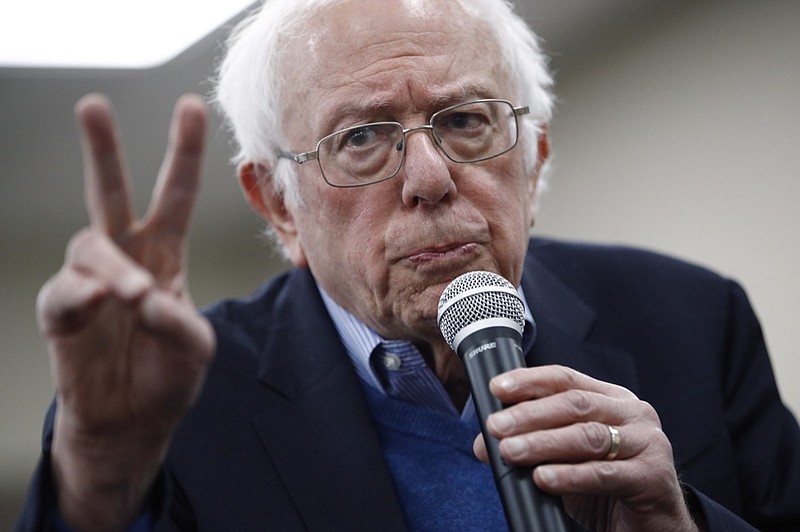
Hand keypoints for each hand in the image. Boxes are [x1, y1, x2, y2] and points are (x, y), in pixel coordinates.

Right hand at [36, 93, 214, 530]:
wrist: (134, 422)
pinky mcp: (63, 314)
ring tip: (133, 292)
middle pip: (109, 193)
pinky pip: (64, 292)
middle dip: (103, 150)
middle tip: (92, 104)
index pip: (174, 194)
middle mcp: (126, 257)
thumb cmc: (168, 375)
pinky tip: (100, 304)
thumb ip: (177, 320)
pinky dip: (83, 296)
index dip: (183, 151)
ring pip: (88, 245)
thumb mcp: (195, 347)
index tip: (191, 105)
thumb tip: (141, 295)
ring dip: (111, 266)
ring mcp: (92, 282)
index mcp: (165, 254)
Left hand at [473, 365, 699, 531]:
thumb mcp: (565, 460)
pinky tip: (543, 479)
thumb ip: (531, 443)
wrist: (652, 526)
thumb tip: (484, 441)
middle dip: (529, 414)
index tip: (498, 388)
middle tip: (496, 426)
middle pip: (574, 404)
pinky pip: (604, 473)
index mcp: (611, 399)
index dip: (530, 380)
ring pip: (587, 436)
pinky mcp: (652, 476)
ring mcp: (647, 442)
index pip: (566, 378)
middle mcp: (633, 413)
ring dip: (543, 443)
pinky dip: (569, 476)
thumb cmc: (608, 486)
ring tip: (511, 452)